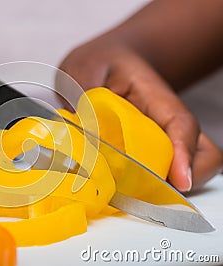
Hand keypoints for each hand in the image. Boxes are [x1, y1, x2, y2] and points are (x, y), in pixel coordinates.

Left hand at [58, 35, 222, 191]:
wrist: (108, 59)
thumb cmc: (100, 61)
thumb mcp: (85, 70)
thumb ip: (83, 100)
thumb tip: (78, 136)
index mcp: (154, 96)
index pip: (180, 124)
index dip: (183, 154)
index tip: (180, 180)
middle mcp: (166, 119)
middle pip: (200, 151)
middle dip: (182, 178)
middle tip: (145, 193)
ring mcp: (161, 134)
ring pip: (188, 164)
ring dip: (169, 184)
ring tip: (134, 193)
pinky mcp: (149, 145)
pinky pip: (163, 169)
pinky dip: (152, 183)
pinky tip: (124, 186)